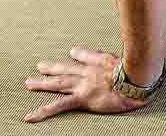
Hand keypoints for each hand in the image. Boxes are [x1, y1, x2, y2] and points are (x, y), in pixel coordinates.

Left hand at [24, 47, 151, 120]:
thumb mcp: (116, 57)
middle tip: (39, 67)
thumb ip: (96, 54)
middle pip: (65, 70)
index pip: (82, 59)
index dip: (74, 57)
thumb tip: (77, 50)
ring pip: (58, 84)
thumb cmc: (132, 70)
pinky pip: (60, 105)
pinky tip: (32, 116)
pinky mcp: (82, 98)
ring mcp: (82, 85)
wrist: (135, 80)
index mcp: (96, 63)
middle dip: (52, 69)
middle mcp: (86, 73)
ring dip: (43, 83)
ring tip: (29, 83)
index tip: (69, 54)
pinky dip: (44, 110)